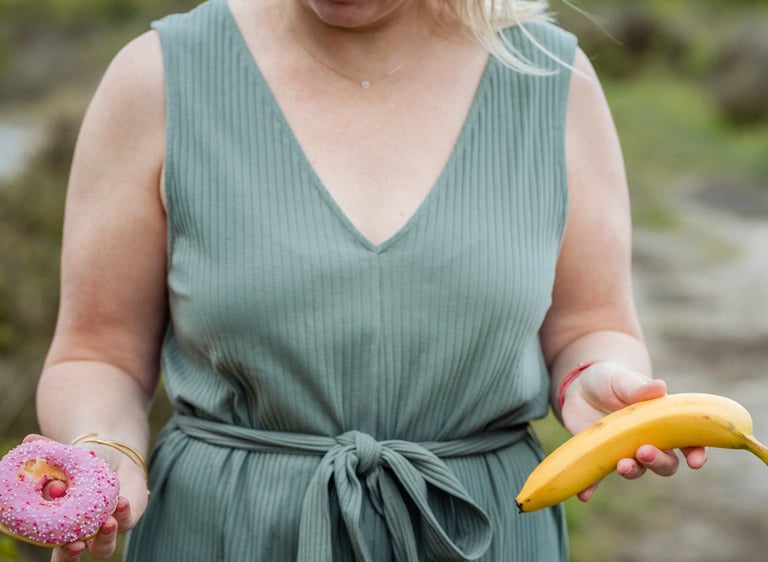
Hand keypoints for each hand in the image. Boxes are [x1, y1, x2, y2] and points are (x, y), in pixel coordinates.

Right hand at [21, 435, 148, 560]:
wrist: (115, 456)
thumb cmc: (83, 462)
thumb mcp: (66, 457)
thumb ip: (49, 452)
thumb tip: (29, 440)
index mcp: (59, 524)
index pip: (50, 543)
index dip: (51, 540)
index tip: (52, 527)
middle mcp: (80, 532)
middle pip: (71, 557)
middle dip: (70, 555)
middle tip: (74, 546)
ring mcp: (104, 527)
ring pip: (103, 548)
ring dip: (103, 538)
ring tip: (106, 523)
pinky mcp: (127, 517)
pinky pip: (126, 522)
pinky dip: (123, 513)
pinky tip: (121, 501)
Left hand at [559, 362, 706, 501]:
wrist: (580, 387)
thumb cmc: (609, 380)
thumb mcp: (621, 379)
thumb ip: (637, 385)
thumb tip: (659, 387)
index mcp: (663, 421)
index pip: (688, 440)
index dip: (696, 452)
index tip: (695, 461)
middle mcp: (649, 440)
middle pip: (666, 462)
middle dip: (659, 461)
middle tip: (644, 451)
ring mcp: (626, 451)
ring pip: (637, 470)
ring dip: (632, 471)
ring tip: (621, 464)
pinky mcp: (602, 458)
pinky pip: (599, 479)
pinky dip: (593, 487)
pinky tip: (584, 495)